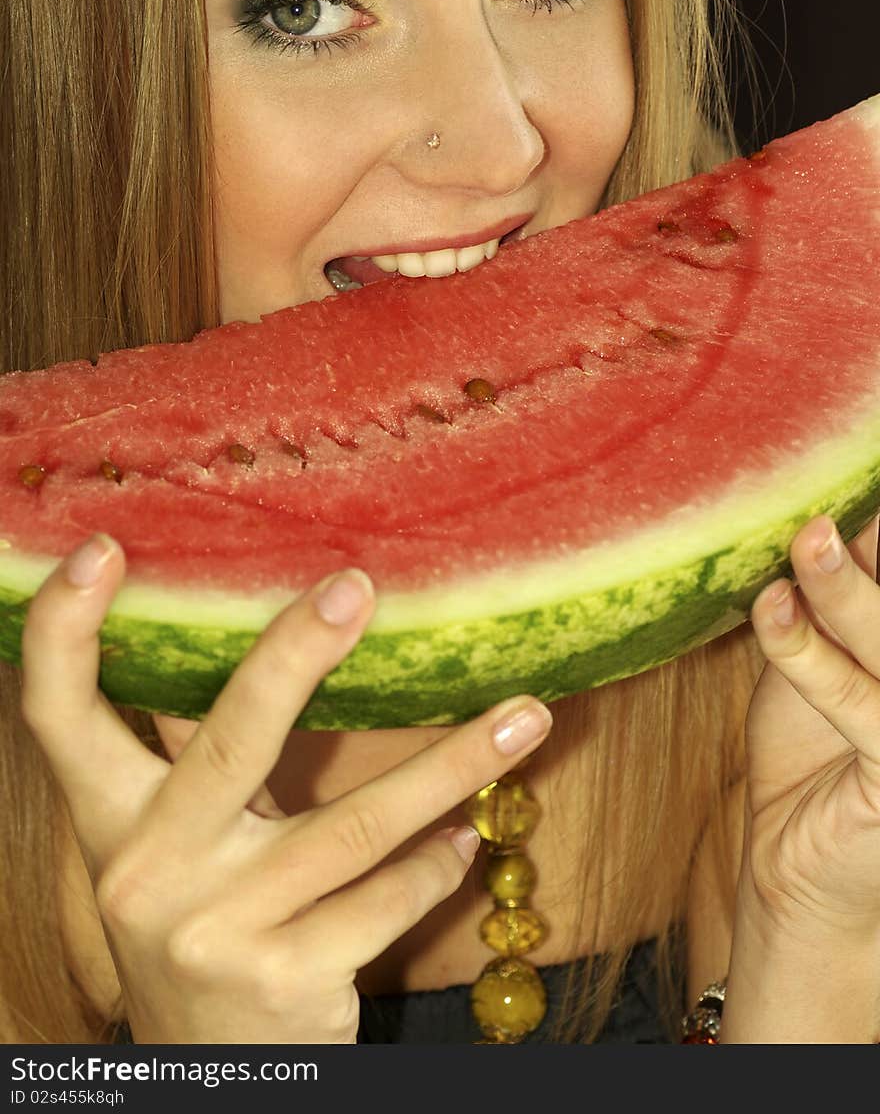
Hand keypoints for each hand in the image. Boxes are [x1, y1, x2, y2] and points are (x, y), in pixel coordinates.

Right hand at [20, 534, 551, 1043]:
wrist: (209, 1073)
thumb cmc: (202, 922)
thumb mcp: (175, 846)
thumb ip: (198, 755)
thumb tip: (264, 631)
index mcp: (112, 819)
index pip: (60, 715)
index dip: (67, 632)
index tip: (104, 549)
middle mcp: (149, 871)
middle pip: (225, 742)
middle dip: (291, 658)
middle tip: (357, 586)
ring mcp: (217, 929)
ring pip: (353, 827)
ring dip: (452, 766)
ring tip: (526, 717)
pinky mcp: (286, 980)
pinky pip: (384, 900)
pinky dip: (435, 865)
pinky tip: (468, 838)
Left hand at [743, 510, 879, 935]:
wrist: (798, 875)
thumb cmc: (811, 761)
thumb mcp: (823, 663)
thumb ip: (839, 601)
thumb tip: (834, 515)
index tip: (867, 474)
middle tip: (836, 503)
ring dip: (849, 591)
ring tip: (811, 538)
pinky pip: (858, 704)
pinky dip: (808, 653)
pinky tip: (773, 608)